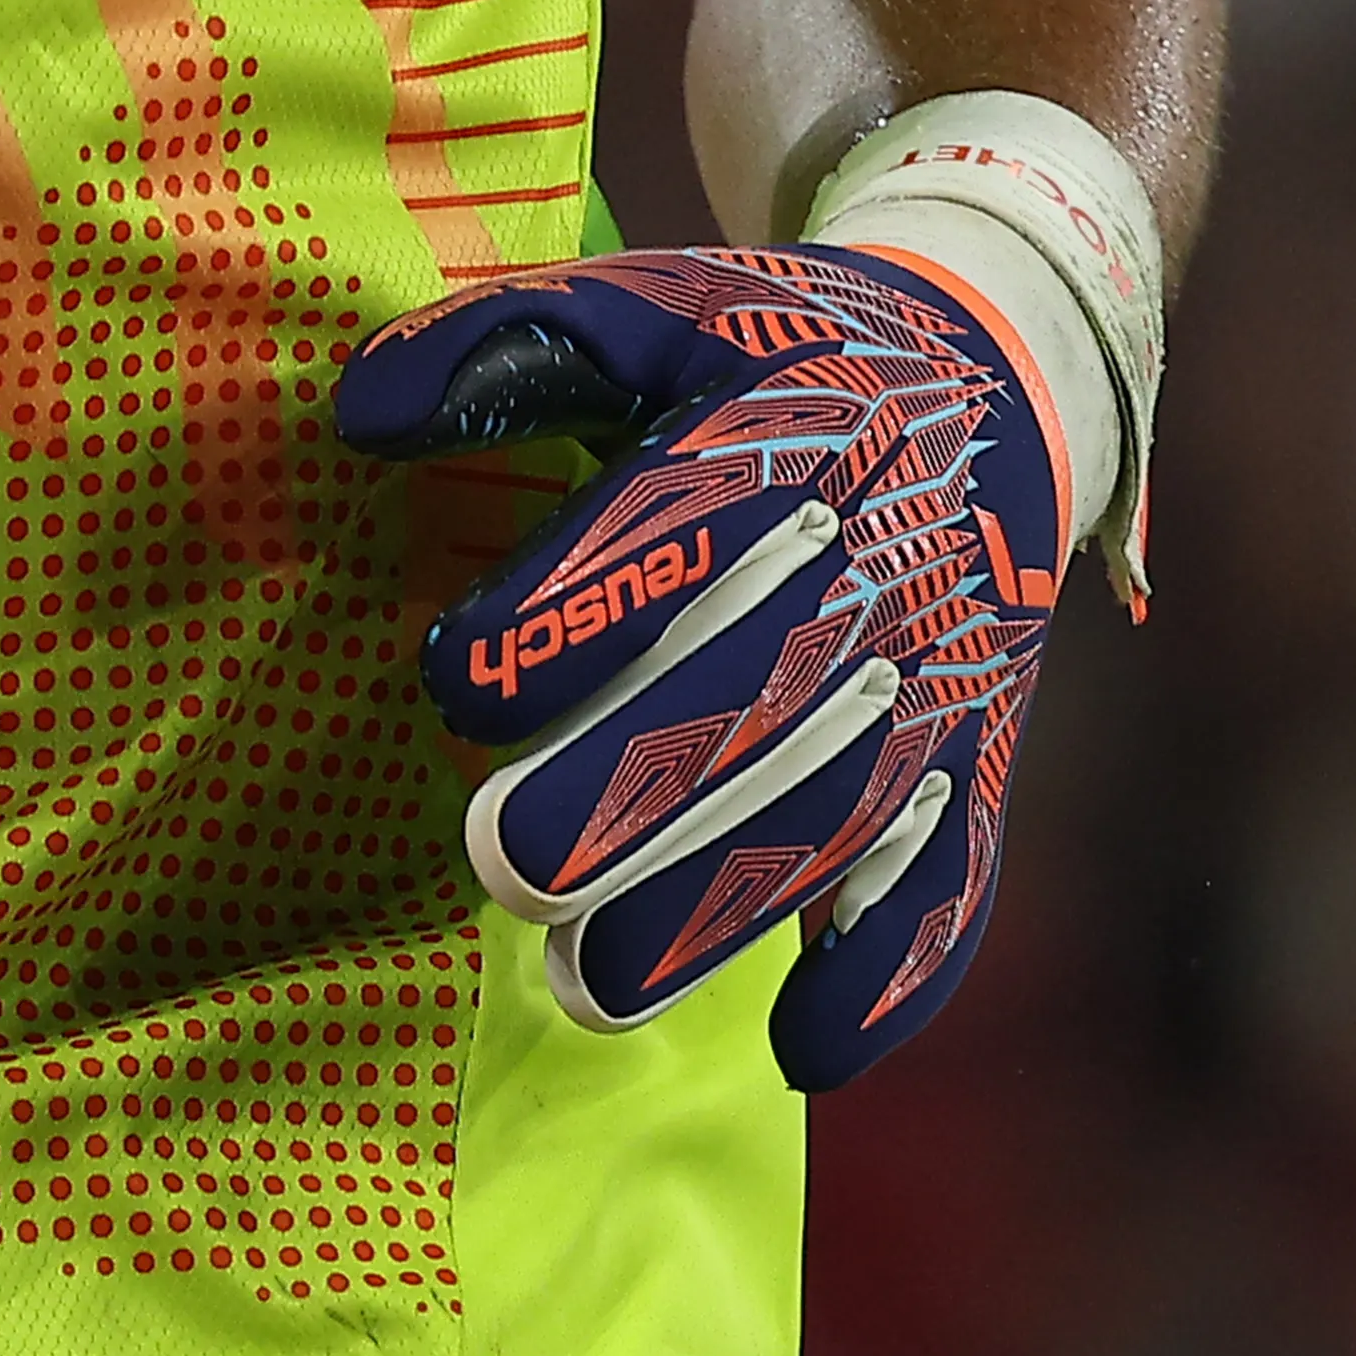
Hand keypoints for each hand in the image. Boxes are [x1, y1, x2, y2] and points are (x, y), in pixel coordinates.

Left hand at [328, 239, 1077, 1091]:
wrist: (998, 385)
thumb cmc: (781, 356)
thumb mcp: (663, 307)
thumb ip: (508, 342)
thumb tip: (357, 410)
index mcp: (789, 431)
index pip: (687, 522)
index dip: (572, 606)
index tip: (455, 675)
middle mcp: (876, 561)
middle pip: (759, 694)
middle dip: (631, 791)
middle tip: (506, 864)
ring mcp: (939, 673)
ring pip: (836, 813)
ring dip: (717, 910)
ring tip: (585, 983)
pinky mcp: (982, 759)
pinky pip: (954, 879)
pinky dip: (891, 973)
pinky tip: (802, 1047)